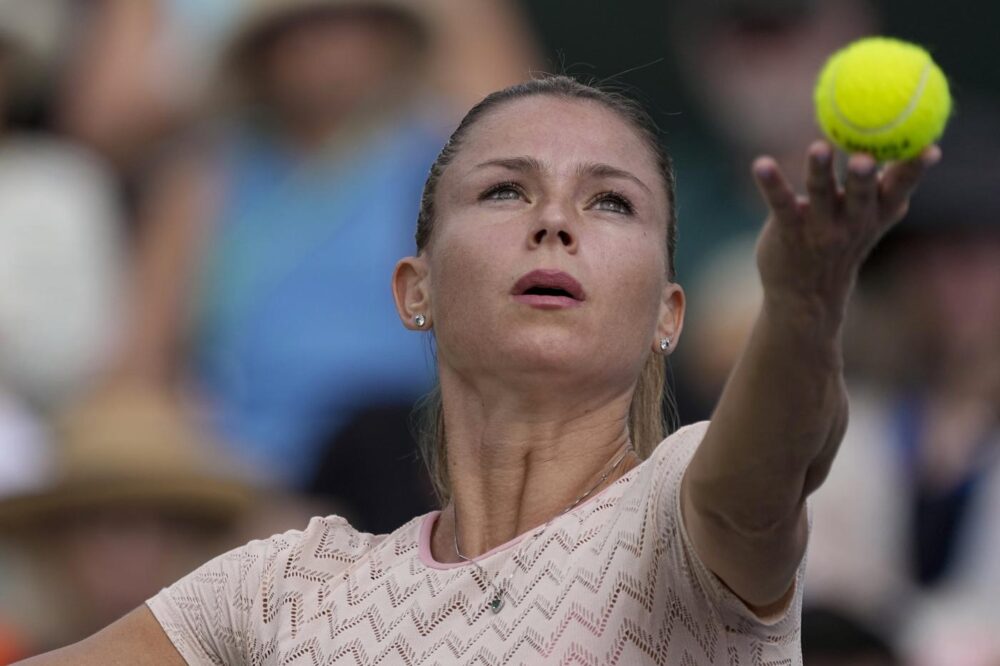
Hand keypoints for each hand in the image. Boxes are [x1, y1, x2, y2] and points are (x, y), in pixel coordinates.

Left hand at [752, 140, 940, 323]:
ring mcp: (818, 228)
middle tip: (864, 158)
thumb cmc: (842, 247)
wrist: (807, 297)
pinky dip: (771, 183)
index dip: (915, 170)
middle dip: (864, 177)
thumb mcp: (872, 221)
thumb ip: (889, 188)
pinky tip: (762, 165)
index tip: (930, 148)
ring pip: (820, 195)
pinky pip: (780, 204)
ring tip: (819, 148)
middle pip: (861, 194)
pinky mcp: (788, 231)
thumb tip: (923, 146)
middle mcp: (850, 222)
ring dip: (820, 171)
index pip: (900, 189)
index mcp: (875, 214)